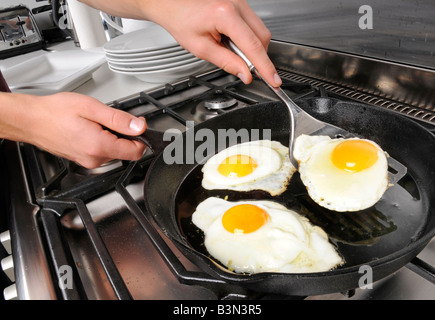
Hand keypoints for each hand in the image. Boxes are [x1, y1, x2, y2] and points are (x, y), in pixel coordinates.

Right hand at [1, 92, 146, 167]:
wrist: (31, 120)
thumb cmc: (55, 112)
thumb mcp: (92, 108)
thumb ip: (119, 119)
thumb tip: (139, 126)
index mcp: (99, 146)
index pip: (136, 152)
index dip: (141, 137)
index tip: (138, 125)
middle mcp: (95, 159)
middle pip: (125, 150)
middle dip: (124, 134)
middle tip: (108, 118)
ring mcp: (88, 161)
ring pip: (114, 150)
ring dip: (111, 136)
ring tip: (94, 122)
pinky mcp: (83, 159)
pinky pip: (102, 151)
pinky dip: (101, 139)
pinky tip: (88, 128)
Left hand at [143, 0, 281, 86]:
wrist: (171, 2)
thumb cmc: (180, 20)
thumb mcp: (201, 48)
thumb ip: (226, 62)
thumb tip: (245, 74)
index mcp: (225, 14)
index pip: (253, 47)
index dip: (265, 67)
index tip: (274, 79)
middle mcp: (236, 3)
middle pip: (263, 37)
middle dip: (257, 56)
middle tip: (242, 65)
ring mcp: (240, 0)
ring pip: (260, 30)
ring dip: (251, 46)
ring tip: (228, 47)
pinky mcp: (240, 1)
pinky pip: (253, 23)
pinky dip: (246, 36)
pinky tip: (230, 38)